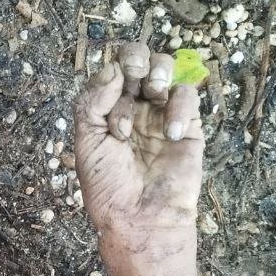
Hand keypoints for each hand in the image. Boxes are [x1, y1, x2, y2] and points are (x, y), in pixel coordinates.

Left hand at [73, 43, 202, 239]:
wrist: (137, 216)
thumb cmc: (107, 184)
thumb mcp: (87, 141)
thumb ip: (92, 103)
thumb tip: (113, 70)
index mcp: (106, 110)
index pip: (111, 71)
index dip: (113, 70)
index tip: (113, 87)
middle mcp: (133, 107)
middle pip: (139, 61)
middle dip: (137, 58)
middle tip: (135, 75)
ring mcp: (160, 114)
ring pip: (165, 70)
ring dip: (158, 73)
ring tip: (153, 93)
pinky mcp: (188, 126)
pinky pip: (187, 97)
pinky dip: (179, 107)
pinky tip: (170, 133)